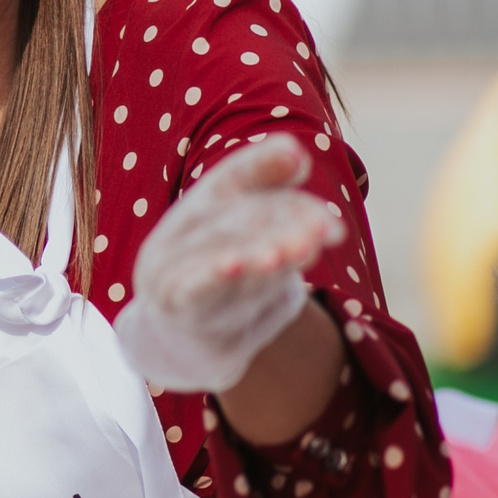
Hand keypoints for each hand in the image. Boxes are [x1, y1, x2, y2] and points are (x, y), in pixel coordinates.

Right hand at [113, 134, 343, 393]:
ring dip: (262, 247)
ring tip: (301, 247)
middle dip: (286, 221)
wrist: (183, 342)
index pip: (236, 175)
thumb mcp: (257, 241)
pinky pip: (193, 285)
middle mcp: (184, 225)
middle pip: (241, 217)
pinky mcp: (171, 301)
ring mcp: (172, 262)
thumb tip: (298, 156)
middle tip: (327, 229)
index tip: (299, 159)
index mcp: (205, 202)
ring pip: (225, 251)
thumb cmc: (229, 279)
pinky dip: (213, 273)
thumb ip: (281, 202)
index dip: (263, 163)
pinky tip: (235, 265)